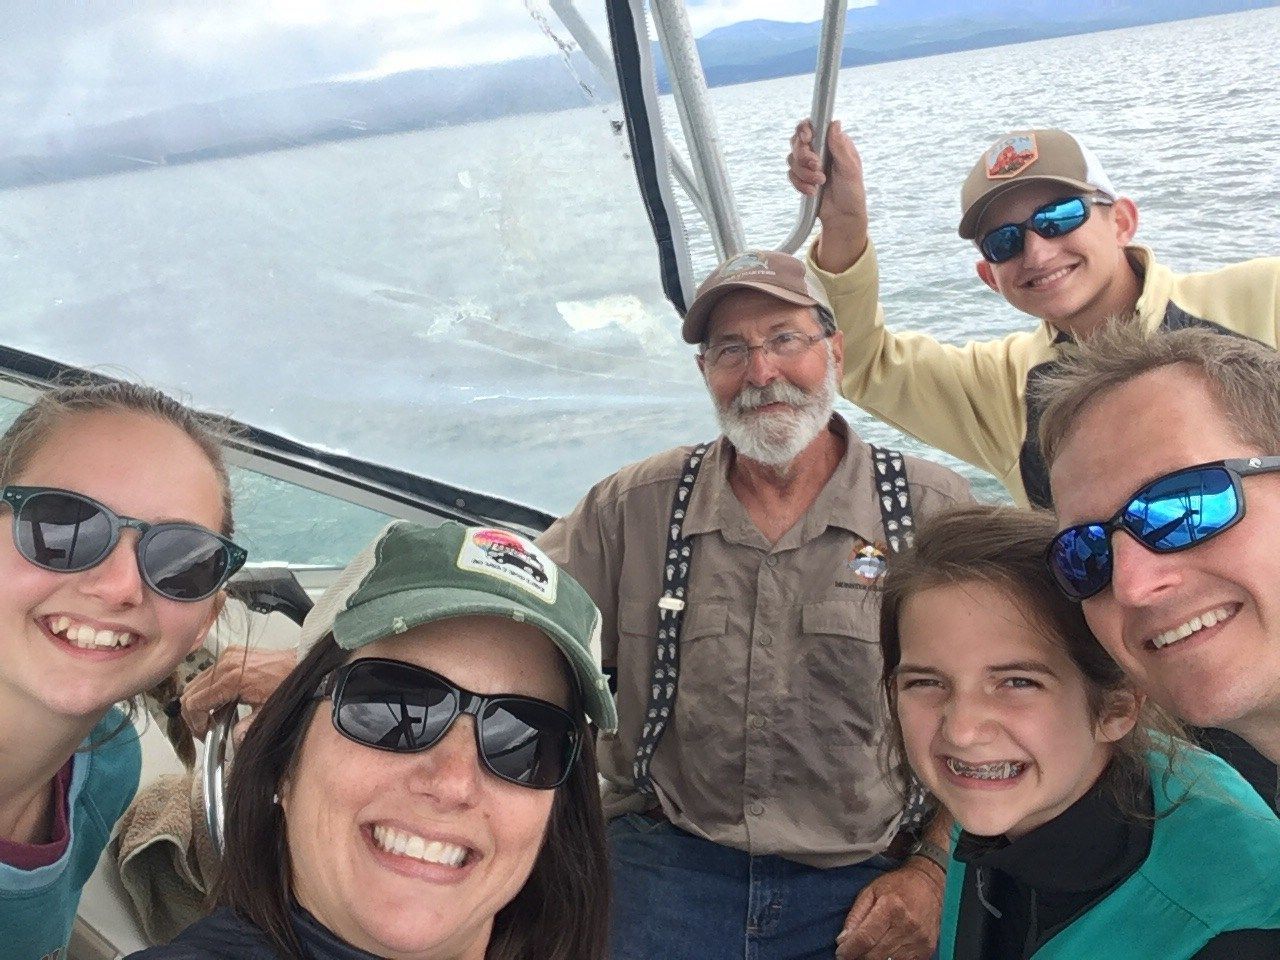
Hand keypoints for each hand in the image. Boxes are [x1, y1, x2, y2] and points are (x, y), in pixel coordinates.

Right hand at [181, 646, 294, 743]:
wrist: (300, 663)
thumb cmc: (286, 684)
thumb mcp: (266, 711)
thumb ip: (247, 728)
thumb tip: (234, 742)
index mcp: (231, 679)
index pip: (194, 703)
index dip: (195, 723)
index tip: (205, 734)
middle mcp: (225, 664)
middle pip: (190, 692)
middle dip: (194, 714)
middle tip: (207, 729)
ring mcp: (226, 656)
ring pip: (197, 682)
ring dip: (201, 702)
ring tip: (216, 717)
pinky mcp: (230, 653)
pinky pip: (208, 673)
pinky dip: (209, 689)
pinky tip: (224, 701)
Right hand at [787, 119, 868, 270]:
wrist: (842, 216)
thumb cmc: (852, 192)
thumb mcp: (850, 168)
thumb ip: (840, 147)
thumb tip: (834, 124)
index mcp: (833, 142)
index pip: (813, 126)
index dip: (805, 129)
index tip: (807, 139)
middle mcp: (819, 150)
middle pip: (797, 142)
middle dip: (804, 156)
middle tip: (817, 166)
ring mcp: (808, 164)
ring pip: (792, 159)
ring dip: (804, 173)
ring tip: (820, 183)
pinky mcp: (801, 178)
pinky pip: (791, 176)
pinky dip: (800, 184)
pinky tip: (813, 192)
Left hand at [834, 859, 943, 959]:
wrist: (930, 886)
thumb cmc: (896, 886)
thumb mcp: (870, 891)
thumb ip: (855, 916)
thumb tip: (843, 940)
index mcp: (891, 907)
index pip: (866, 938)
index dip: (850, 950)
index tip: (840, 953)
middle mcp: (907, 926)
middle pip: (876, 954)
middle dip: (859, 956)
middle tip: (851, 953)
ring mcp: (919, 940)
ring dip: (873, 959)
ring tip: (865, 952)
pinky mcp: (927, 950)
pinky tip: (882, 952)